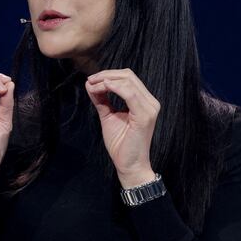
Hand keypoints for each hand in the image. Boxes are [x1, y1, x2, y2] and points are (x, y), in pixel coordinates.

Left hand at [84, 68, 159, 186]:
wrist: (129, 165)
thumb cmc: (121, 144)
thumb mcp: (108, 116)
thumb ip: (102, 99)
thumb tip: (90, 83)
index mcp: (144, 101)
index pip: (128, 78)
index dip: (108, 74)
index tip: (91, 79)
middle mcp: (150, 102)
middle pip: (128, 75)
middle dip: (106, 74)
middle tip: (90, 79)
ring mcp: (149, 108)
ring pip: (128, 81)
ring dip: (106, 80)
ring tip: (92, 85)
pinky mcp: (145, 116)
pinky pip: (129, 94)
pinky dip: (113, 87)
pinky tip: (101, 88)